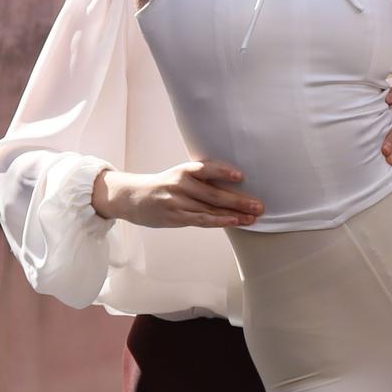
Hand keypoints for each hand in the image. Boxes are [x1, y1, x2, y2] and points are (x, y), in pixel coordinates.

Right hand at [95, 162, 262, 228]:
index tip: (240, 176)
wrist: (132, 197)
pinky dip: (218, 221)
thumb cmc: (163, 186)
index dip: (223, 172)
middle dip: (239, 200)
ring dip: (234, 214)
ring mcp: (176, 202)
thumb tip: (232, 186)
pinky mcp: (174, 217)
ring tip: (253, 217)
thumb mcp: (179, 176)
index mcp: (183, 170)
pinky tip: (233, 222)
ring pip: (209, 209)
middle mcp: (180, 184)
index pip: (206, 169)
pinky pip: (200, 220)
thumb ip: (201, 180)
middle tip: (259, 205)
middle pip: (213, 193)